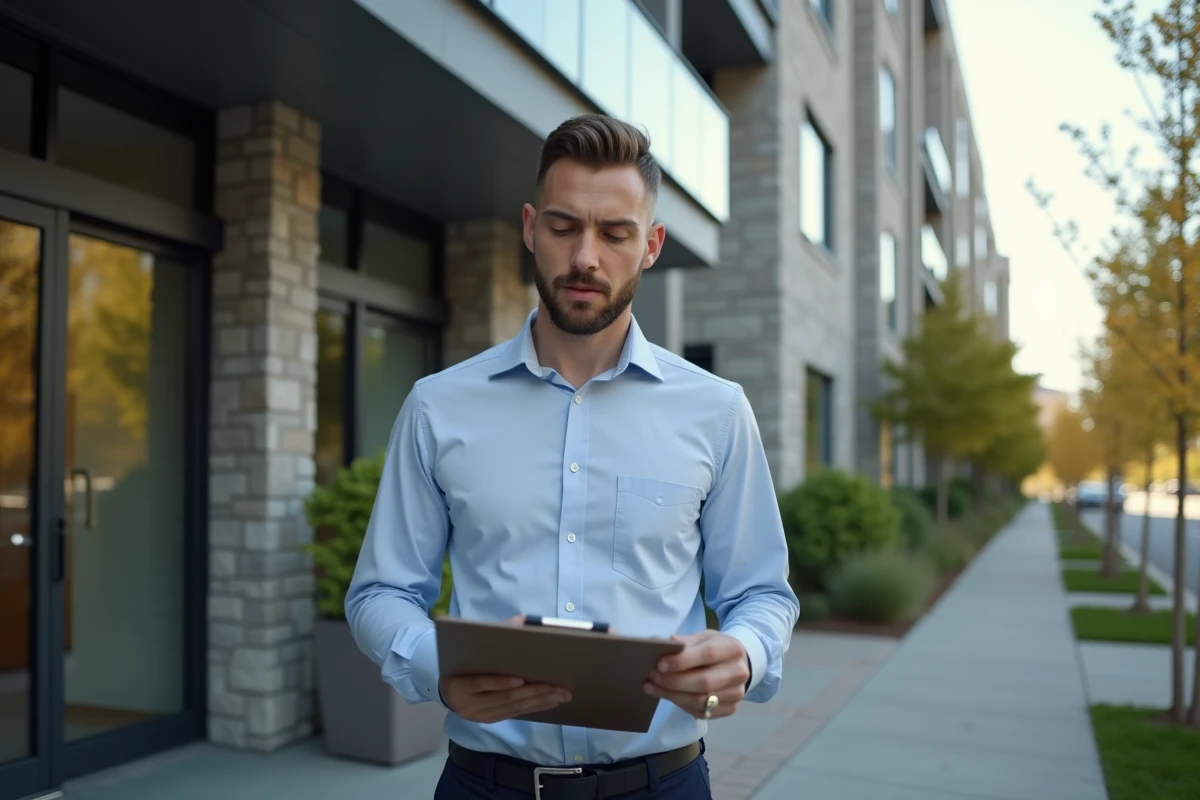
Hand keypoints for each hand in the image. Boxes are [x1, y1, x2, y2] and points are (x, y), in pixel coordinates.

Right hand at [438, 615, 571, 723]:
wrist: (446, 690)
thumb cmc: (463, 663)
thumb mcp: (471, 648)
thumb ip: (494, 633)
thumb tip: (522, 620)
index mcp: (457, 683)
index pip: (480, 683)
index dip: (500, 682)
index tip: (521, 680)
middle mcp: (467, 703)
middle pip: (504, 697)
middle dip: (535, 692)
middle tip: (559, 688)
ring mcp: (478, 715)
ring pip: (514, 707)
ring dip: (540, 701)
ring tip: (561, 695)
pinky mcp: (489, 721)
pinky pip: (515, 713)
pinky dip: (534, 707)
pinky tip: (550, 702)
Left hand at [643, 630, 748, 720]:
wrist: (737, 664)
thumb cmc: (716, 648)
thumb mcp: (703, 638)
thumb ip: (685, 642)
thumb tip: (665, 646)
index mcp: (733, 649)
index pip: (708, 655)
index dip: (682, 661)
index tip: (659, 664)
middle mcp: (739, 673)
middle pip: (704, 682)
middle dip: (674, 681)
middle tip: (652, 677)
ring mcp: (736, 694)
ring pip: (700, 700)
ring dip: (672, 695)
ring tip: (652, 687)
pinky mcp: (729, 709)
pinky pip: (700, 711)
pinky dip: (680, 704)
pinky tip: (666, 695)